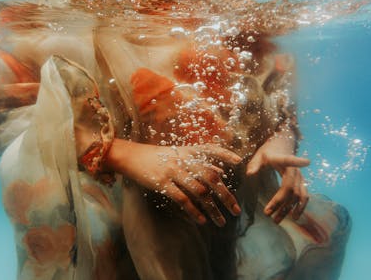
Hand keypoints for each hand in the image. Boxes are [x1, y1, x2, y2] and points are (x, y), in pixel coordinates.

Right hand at [106, 139, 241, 226]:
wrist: (131, 156)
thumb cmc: (156, 156)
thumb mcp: (178, 155)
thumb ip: (199, 162)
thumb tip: (221, 172)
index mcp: (188, 151)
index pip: (210, 149)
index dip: (225, 154)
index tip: (239, 162)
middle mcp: (183, 160)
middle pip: (211, 177)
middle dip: (226, 195)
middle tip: (236, 210)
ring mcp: (173, 171)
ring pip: (200, 192)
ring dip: (213, 209)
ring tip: (221, 222)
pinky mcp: (162, 183)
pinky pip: (182, 199)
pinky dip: (194, 211)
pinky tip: (202, 221)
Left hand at [246, 133, 309, 223]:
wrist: (283, 146)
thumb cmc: (269, 151)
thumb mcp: (259, 155)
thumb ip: (254, 164)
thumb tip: (249, 174)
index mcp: (283, 160)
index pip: (290, 160)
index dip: (298, 161)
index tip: (307, 162)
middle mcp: (294, 170)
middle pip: (290, 188)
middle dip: (280, 202)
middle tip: (267, 214)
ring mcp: (300, 177)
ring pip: (298, 195)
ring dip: (290, 208)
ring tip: (278, 220)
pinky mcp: (301, 183)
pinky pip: (304, 196)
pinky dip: (300, 207)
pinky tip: (294, 216)